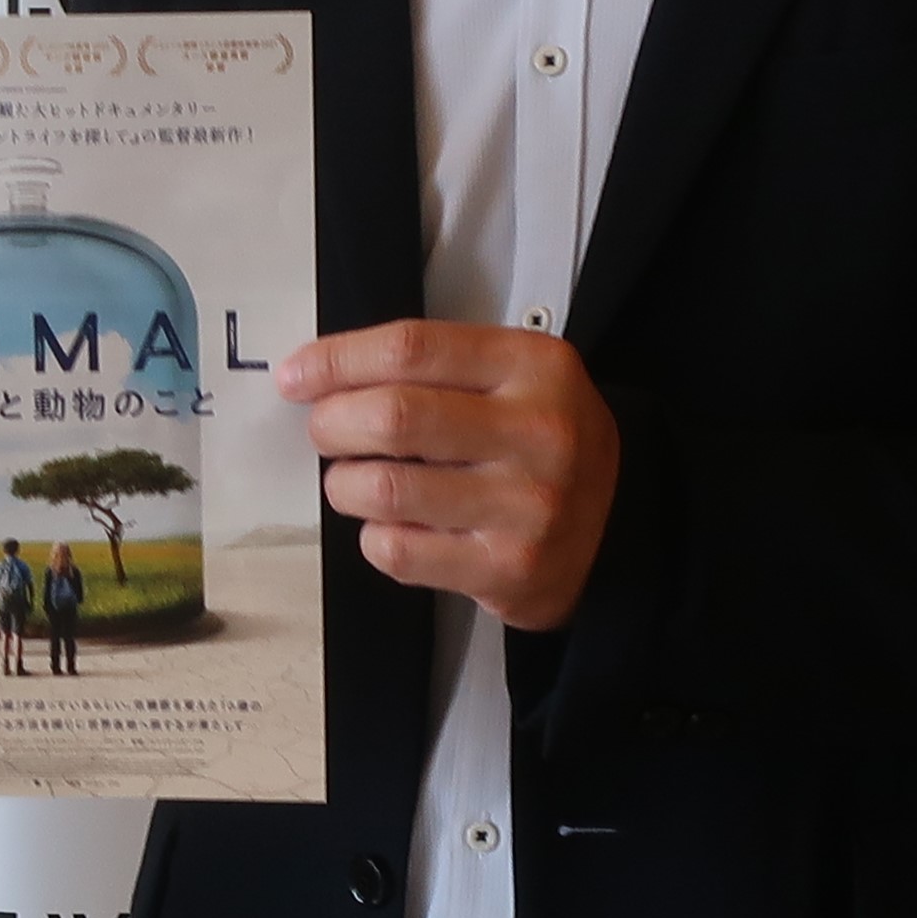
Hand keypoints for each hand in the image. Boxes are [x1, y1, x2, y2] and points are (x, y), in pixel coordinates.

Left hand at [274, 319, 621, 632]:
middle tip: (325, 430)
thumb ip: (433, 366)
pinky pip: (398, 550)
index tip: (297, 375)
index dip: (337, 360)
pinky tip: (392, 524)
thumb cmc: (541, 443)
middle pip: (393, 417)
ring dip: (345, 484)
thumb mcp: (514, 377)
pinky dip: (374, 535)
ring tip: (355, 480)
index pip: (413, 348)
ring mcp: (526, 506)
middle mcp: (537, 433)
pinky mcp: (506, 569)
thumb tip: (319, 376)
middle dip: (332, 423)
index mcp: (535, 366)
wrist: (619, 527)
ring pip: (384, 488)